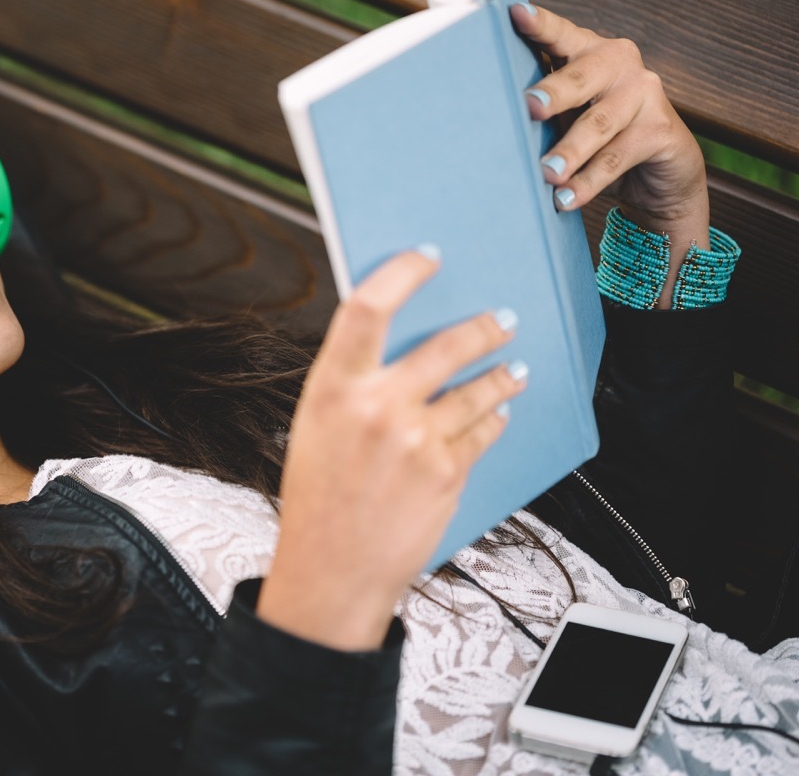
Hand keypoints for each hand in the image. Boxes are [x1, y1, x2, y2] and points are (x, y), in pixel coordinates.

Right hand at [257, 248, 525, 650]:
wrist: (332, 571)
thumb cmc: (318, 500)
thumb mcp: (315, 429)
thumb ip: (353, 385)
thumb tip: (399, 344)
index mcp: (331, 388)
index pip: (368, 307)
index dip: (401, 272)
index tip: (426, 258)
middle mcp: (376, 408)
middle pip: (445, 344)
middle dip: (483, 328)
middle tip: (501, 320)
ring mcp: (416, 440)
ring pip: (478, 388)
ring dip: (501, 375)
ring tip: (512, 371)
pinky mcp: (447, 472)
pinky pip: (483, 430)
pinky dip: (493, 421)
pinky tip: (497, 417)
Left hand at [511, 4, 709, 301]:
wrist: (659, 175)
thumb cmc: (600, 139)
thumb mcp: (570, 118)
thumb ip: (543, 111)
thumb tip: (492, 121)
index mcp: (591, 53)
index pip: (562, 35)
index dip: (540, 25)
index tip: (515, 15)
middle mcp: (620, 66)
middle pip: (581, 77)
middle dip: (554, 93)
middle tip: (530, 107)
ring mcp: (644, 95)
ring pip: (599, 124)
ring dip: (570, 151)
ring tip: (547, 174)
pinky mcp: (660, 131)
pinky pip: (616, 159)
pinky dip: (588, 182)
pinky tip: (565, 198)